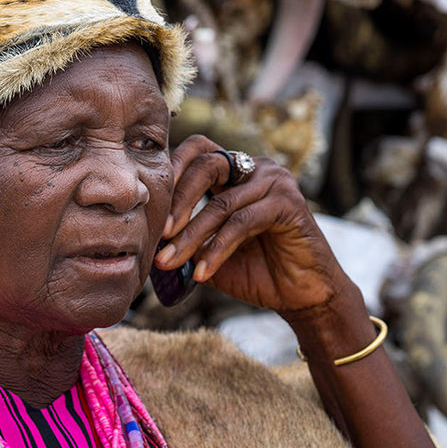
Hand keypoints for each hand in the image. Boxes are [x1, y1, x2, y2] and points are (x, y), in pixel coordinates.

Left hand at [154, 135, 356, 314]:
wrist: (301, 296)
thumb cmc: (256, 270)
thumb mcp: (209, 251)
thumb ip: (183, 237)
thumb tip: (145, 235)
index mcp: (235, 172)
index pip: (196, 151)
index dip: (171, 171)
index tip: (149, 205)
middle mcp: (255, 168)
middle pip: (206, 166)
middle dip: (177, 201)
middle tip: (159, 234)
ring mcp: (275, 182)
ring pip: (221, 204)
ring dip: (191, 235)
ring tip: (169, 261)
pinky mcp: (289, 203)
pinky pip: (242, 222)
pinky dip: (217, 248)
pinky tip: (202, 271)